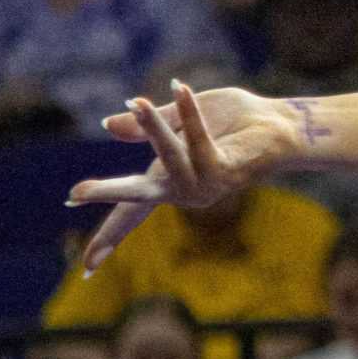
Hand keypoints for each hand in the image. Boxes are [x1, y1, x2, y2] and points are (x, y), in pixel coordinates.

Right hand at [67, 81, 300, 271]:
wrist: (282, 123)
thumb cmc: (237, 122)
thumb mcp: (182, 118)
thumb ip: (149, 126)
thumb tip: (108, 126)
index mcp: (170, 181)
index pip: (132, 212)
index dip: (110, 236)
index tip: (87, 270)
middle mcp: (185, 190)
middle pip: (138, 200)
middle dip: (108, 196)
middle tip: (75, 193)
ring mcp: (206, 185)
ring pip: (168, 158)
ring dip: (155, 127)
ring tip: (140, 103)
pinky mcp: (225, 172)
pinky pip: (198, 140)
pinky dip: (190, 115)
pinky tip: (181, 88)